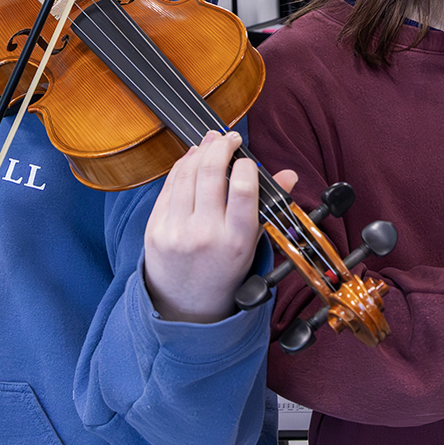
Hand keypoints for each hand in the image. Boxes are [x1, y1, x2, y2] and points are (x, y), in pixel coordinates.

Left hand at [144, 130, 292, 323]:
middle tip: (229, 138)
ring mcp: (176, 232)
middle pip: (212, 174)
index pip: (245, 190)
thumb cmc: (224, 272)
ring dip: (200, 151)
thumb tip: (289, 175)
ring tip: (211, 141)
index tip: (247, 159)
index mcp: (236, 241)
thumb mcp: (252, 244)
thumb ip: (267, 207)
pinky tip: (191, 157)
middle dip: (221, 147)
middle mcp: (206, 235)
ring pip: (187, 175)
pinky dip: (180, 167)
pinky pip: (168, 187)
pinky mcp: (155, 229)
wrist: (186, 306)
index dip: (246, 165)